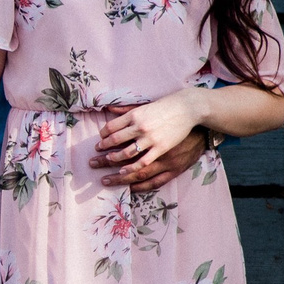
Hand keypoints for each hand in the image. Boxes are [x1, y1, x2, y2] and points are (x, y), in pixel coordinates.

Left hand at [93, 94, 207, 192]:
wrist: (190, 110)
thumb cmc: (167, 108)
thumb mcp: (146, 106)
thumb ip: (127, 109)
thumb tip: (108, 108)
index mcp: (137, 116)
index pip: (113, 128)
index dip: (104, 138)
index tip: (99, 144)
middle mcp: (143, 129)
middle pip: (118, 144)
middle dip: (104, 154)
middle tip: (94, 161)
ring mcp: (154, 142)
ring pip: (130, 158)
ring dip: (116, 165)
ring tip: (106, 173)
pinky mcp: (165, 153)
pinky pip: (147, 166)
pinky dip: (135, 173)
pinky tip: (127, 177)